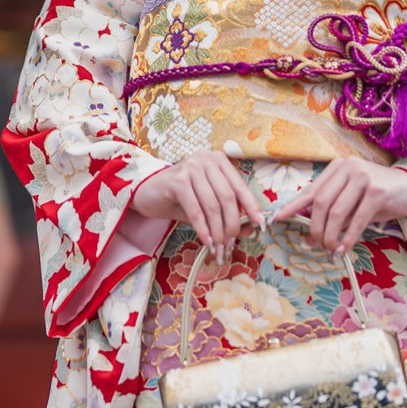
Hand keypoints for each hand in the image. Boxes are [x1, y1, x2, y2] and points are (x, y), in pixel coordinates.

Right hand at [129, 151, 266, 255]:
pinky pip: (196, 210)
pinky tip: (206, 242)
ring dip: (218, 232)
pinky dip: (203, 229)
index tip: (260, 226)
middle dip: (232, 226)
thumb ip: (228, 214)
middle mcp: (206, 159)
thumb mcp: (207, 206)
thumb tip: (252, 229)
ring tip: (219, 249)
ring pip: (213, 206)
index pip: (239, 186)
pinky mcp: (177, 180)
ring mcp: (191, 167)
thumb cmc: (180, 199)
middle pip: (228, 197)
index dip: (252, 207)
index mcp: (218, 160)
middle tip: (230, 246)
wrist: (146, 193)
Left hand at [271, 158, 406, 254]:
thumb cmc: (381, 197)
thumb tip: (309, 236)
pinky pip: (357, 219)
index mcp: (338, 167)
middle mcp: (349, 167)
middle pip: (321, 202)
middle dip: (315, 228)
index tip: (278, 219)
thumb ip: (333, 211)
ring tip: (331, 249)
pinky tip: (344, 248)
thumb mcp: (354, 200)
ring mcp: (364, 177)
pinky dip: (348, 237)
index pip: (311, 189)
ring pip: (337, 212)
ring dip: (330, 236)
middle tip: (317, 245)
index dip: (293, 206)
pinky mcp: (379, 191)